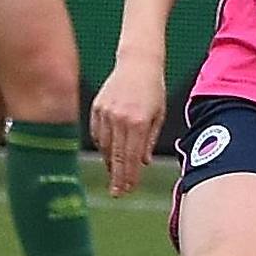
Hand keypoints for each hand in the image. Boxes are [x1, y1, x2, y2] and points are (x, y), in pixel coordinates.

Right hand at [89, 50, 165, 195]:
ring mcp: (106, 113)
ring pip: (105, 146)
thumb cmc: (153, 90)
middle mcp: (120, 118)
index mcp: (139, 122)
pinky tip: (108, 154)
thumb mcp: (159, 115)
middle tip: (118, 192)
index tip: (128, 189)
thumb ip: (150, 141)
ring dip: (110, 163)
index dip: (129, 176)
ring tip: (115, 175)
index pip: (132, 157)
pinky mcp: (96, 108)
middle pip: (116, 156)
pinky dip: (102, 146)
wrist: (138, 63)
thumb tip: (143, 163)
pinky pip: (97, 134)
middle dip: (117, 176)